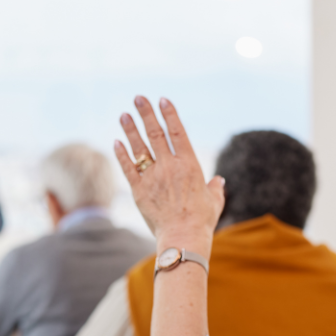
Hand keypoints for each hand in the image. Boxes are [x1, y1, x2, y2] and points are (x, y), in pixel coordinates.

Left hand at [113, 96, 223, 253]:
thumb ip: (215, 188)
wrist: (183, 237)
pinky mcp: (139, 191)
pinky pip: (128, 168)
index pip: (178, 132)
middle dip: (146, 114)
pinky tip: (116, 142)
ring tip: (125, 115)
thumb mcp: (215, 201)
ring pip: (139, 148)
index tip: (162, 100)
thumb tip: (218, 181)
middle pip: (155, 134)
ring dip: (131, 129)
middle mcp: (169, 167)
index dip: (169, 114)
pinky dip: (122, 154)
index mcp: (189, 165)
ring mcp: (152, 178)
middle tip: (139, 98)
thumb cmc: (202, 220)